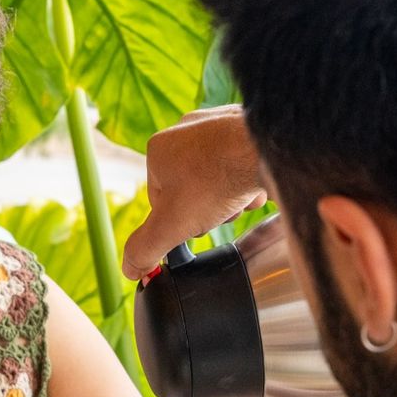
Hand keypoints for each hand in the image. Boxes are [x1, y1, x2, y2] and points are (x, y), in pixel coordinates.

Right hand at [120, 106, 267, 280]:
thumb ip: (146, 248)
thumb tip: (130, 269)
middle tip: (219, 213)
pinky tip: (255, 188)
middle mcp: (186, 131)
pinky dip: (249, 181)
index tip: (193, 224)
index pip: (159, 198)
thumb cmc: (215, 179)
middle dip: (207, 208)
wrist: (266, 149)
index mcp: (159, 149)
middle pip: (191, 188)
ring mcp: (217, 127)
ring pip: (219, 178)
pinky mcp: (246, 130)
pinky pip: (242, 165)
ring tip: (239, 200)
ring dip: (230, 197)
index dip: (177, 219)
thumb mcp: (171, 225)